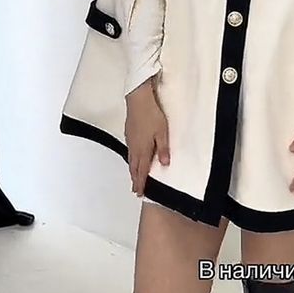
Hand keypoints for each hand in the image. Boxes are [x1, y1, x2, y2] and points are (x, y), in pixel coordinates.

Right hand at [125, 79, 169, 196]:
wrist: (138, 100)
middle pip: (134, 167)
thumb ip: (163, 149)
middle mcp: (134, 147)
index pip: (142, 171)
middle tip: (136, 190)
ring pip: (130, 160)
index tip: (140, 192)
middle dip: (135, 179)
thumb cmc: (151, 114)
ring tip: (134, 177)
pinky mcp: (129, 133)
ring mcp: (130, 140)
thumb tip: (165, 164)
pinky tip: (133, 158)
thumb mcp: (162, 133)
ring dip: (132, 170)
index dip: (141, 183)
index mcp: (142, 149)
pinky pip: (129, 151)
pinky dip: (131, 159)